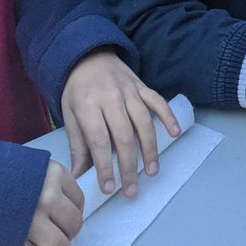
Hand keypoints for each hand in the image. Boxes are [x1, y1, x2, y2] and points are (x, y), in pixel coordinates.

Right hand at [18, 159, 82, 245]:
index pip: (79, 201)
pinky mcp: (16, 242)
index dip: (73, 212)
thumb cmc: (0, 175)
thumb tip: (68, 206)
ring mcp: (33, 221)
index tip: (64, 217)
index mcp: (54, 174)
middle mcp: (48, 196)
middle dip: (67, 233)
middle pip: (74, 225)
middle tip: (57, 233)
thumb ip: (53, 183)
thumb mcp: (33, 168)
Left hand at [60, 50, 180, 197]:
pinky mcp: (142, 85)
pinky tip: (175, 133)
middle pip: (123, 135)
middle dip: (129, 165)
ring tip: (152, 171)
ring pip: (143, 121)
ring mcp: (129, 91)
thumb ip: (77, 145)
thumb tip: (78, 177)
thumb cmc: (77, 90)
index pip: (99, 140)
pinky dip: (168, 116)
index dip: (105, 166)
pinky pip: (157, 101)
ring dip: (150, 148)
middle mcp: (111, 98)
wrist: (89, 55)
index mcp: (88, 107)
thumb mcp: (69, 116)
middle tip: (132, 190)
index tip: (109, 188)